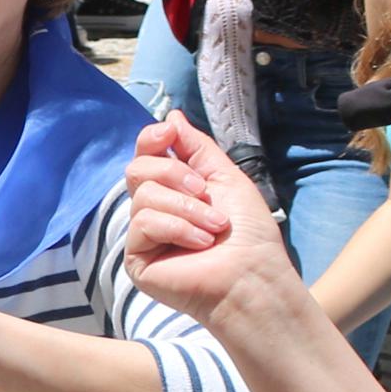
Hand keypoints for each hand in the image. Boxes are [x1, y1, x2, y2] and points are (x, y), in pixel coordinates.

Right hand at [119, 117, 297, 326]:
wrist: (253, 275)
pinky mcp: (137, 257)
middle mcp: (155, 209)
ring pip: (144, 195)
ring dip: (187, 207)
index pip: (146, 154)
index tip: (168, 134)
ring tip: (214, 228)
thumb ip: (196, 147)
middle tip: (204, 191)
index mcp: (174, 189)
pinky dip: (177, 228)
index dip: (151, 138)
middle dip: (174, 173)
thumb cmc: (247, 233)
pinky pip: (144, 222)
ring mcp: (144, 234)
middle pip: (138, 168)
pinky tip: (200, 244)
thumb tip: (171, 116)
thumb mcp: (226, 177)